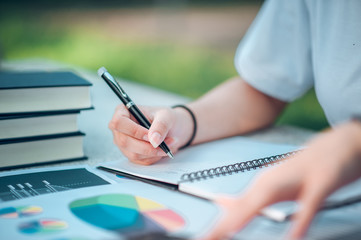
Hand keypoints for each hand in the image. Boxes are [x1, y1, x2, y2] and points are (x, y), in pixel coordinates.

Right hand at [109, 105, 193, 164]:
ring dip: (154, 152)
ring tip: (169, 143)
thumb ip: (160, 126)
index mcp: (123, 112)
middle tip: (166, 143)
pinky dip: (155, 157)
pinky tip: (162, 149)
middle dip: (147, 146)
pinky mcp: (131, 154)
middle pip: (125, 142)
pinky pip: (141, 161)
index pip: (118, 122)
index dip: (134, 131)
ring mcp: (123, 143)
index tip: (150, 135)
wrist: (171, 128)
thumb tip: (153, 140)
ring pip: (133, 154)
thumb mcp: (166, 116)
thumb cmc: (164, 117)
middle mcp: (120, 129)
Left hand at [204, 121, 360, 239]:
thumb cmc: (306, 170)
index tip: (203, 238)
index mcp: (262, 186)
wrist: (338, 144)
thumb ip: (250, 199)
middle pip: (242, 208)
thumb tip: (222, 203)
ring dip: (244, 216)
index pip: (233, 211)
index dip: (217, 227)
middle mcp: (272, 182)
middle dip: (222, 227)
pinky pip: (308, 205)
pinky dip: (299, 221)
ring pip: (265, 200)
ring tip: (226, 232)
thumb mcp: (276, 186)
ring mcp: (295, 181)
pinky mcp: (320, 182)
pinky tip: (292, 237)